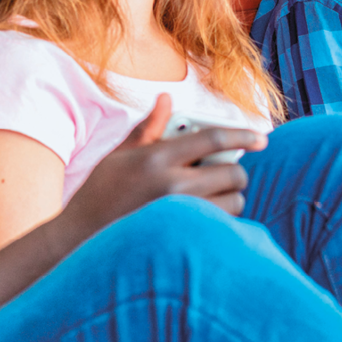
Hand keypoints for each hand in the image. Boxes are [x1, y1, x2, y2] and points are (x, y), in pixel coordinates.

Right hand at [57, 95, 267, 237]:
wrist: (79, 242)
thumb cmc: (99, 197)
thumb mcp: (118, 157)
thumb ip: (149, 129)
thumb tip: (167, 98)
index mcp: (156, 158)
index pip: (212, 139)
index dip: (242, 134)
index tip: (262, 137)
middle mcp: (171, 185)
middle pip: (232, 173)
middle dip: (234, 172)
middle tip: (221, 175)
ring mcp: (181, 215)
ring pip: (234, 202)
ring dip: (229, 199)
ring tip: (207, 200)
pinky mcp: (186, 238)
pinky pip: (224, 226)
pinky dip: (222, 221)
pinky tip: (202, 220)